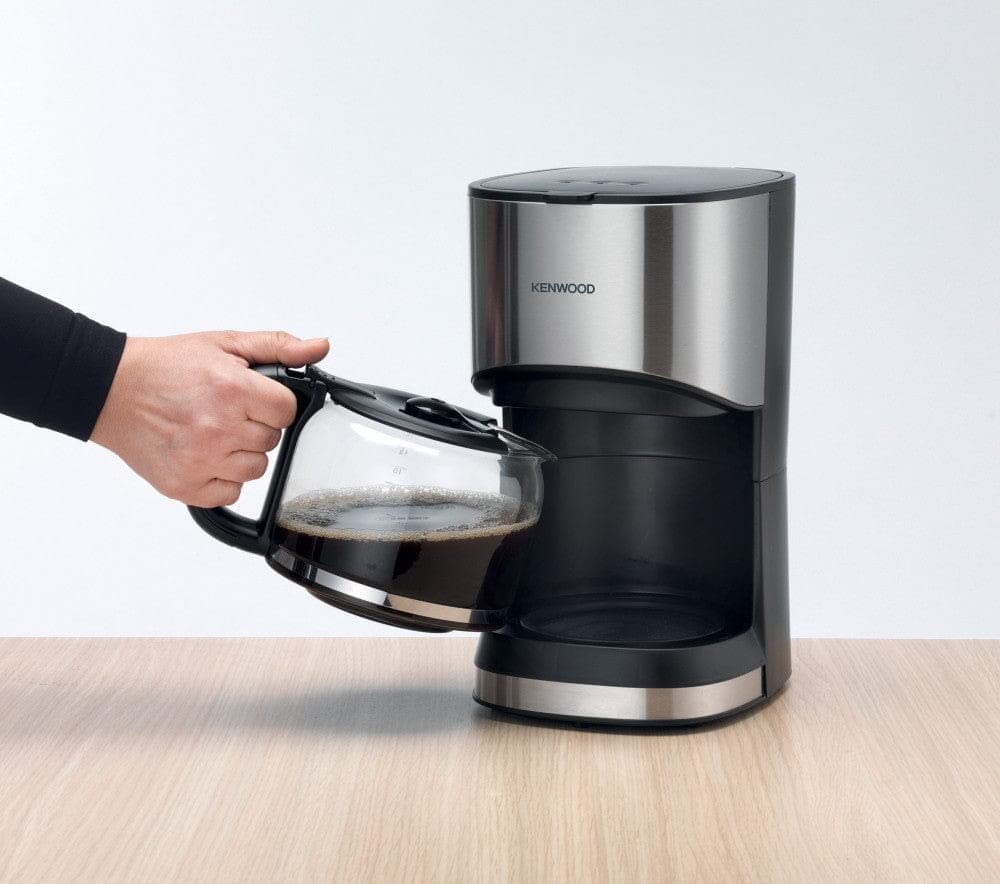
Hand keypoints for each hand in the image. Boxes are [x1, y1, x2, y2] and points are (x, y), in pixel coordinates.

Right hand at [91, 331, 329, 506]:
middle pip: (272, 440)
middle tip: (224, 410)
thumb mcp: (225, 345)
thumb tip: (319, 348)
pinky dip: (222, 477)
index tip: (254, 397)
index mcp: (231, 390)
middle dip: (255, 425)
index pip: (287, 411)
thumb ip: (278, 348)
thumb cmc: (165, 367)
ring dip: (241, 452)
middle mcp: (217, 428)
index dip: (273, 403)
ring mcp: (200, 460)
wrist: (111, 390)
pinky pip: (231, 492)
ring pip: (256, 468)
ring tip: (213, 431)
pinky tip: (203, 454)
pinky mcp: (185, 486)